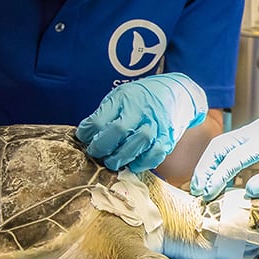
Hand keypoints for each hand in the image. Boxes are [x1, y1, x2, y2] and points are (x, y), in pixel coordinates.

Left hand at [76, 73, 207, 172]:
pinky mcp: (167, 138)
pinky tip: (132, 165)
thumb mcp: (119, 97)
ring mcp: (156, 124)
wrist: (174, 93)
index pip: (101, 119)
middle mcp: (141, 110)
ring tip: (112, 162)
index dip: (88, 133)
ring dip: (121, 157)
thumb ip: (103, 115)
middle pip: (119, 130)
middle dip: (103, 147)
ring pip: (138, 143)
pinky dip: (142, 163)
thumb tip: (85, 135)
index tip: (84, 139)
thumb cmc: (140, 98)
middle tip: (96, 153)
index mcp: (124, 98)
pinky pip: (155, 155)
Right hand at [190, 112, 258, 199]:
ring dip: (211, 163)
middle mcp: (258, 129)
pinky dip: (221, 159)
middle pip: (221, 146)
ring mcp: (257, 129)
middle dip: (206, 168)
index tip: (209, 194)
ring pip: (224, 144)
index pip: (235, 157)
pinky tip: (217, 175)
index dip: (219, 176)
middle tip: (198, 191)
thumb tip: (248, 191)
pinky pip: (233, 145)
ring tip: (202, 185)